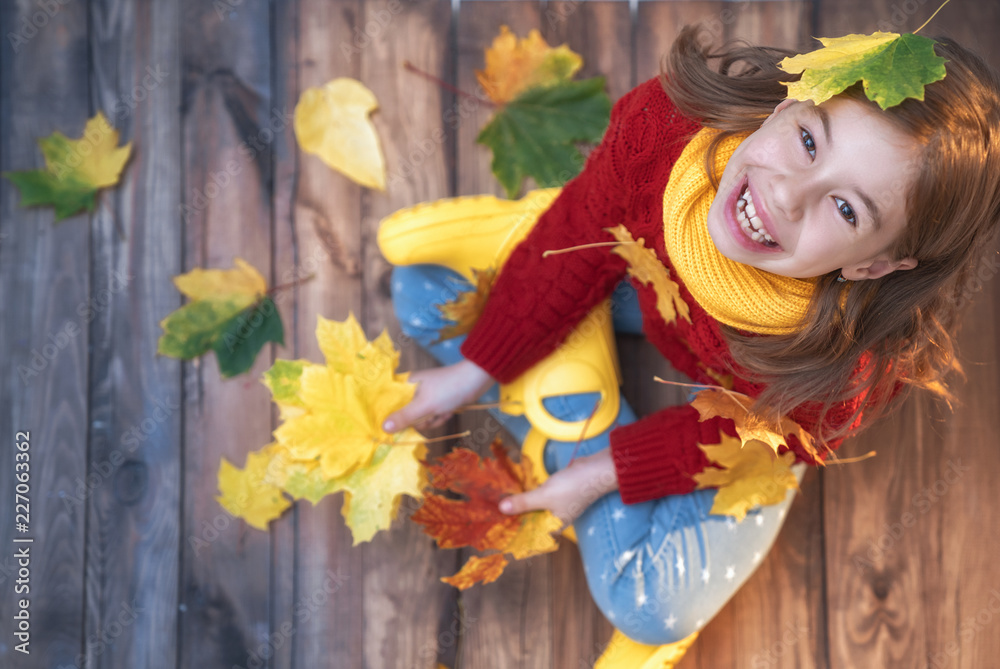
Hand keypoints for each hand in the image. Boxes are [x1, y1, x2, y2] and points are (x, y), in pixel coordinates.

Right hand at [383, 359, 494, 432]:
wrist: (476, 381)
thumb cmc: (449, 389)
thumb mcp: (425, 405)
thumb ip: (404, 416)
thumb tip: (383, 428)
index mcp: (406, 384)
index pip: (391, 403)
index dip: (394, 416)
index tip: (398, 427)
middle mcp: (413, 390)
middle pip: (407, 414)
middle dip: (422, 419)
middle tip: (431, 414)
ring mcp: (426, 396)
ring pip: (421, 418)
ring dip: (434, 419)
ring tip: (443, 411)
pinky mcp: (437, 402)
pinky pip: (432, 416)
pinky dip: (441, 417)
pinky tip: (449, 411)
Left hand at [498, 449, 618, 524]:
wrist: (594, 471)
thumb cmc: (571, 487)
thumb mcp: (543, 496)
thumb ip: (522, 503)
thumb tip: (501, 509)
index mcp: (552, 527)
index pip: (528, 535)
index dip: (512, 532)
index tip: (494, 528)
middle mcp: (553, 520)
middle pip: (529, 521)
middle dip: (513, 516)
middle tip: (490, 513)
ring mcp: (555, 506)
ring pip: (532, 508)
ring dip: (519, 504)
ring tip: (498, 503)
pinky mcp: (556, 494)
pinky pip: (537, 498)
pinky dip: (527, 495)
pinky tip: (515, 492)